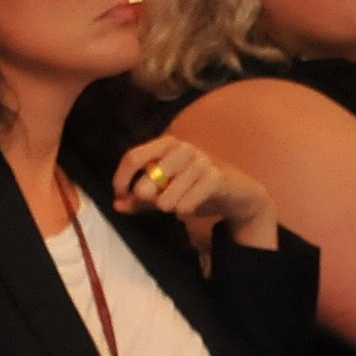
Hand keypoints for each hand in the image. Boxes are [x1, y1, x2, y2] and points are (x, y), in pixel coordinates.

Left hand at [113, 135, 274, 249]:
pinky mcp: (215, 177)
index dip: (122, 179)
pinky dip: (185, 211)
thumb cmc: (198, 188)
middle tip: (159, 203)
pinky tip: (192, 207)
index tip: (121, 195)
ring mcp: (200, 160)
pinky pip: (185, 204)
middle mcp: (183, 147)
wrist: (239, 194)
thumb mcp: (166, 191)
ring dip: (170, 207)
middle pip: (148, 179)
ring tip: (180, 204)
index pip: (133, 157)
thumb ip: (140, 199)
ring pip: (166, 197)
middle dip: (148, 199)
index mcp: (167, 144)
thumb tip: (117, 204)